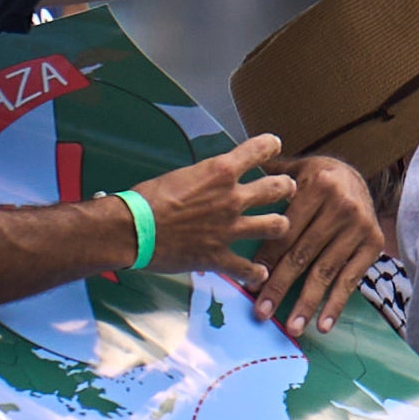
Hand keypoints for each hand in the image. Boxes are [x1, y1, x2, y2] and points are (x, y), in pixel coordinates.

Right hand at [136, 133, 293, 291]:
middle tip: (287, 189)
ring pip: (275, 226)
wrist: (131, 230)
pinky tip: (259, 274)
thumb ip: (204, 179)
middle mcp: (232, 198)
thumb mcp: (180, 176)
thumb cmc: (146, 199)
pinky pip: (247, 268)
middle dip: (286, 187)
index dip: (270, 145)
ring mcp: (230, 229)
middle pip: (278, 189)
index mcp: (221, 171)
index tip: (274, 145)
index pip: (259, 149)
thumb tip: (209, 184)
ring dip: (280, 225)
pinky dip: (255, 273)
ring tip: (280, 226)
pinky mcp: (219, 257)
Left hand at [252, 154, 386, 335]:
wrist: (356, 176)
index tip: (250, 287)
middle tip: (263, 313)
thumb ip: (267, 181)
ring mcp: (360, 226)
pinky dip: (336, 304)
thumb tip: (234, 189)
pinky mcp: (374, 243)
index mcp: (317, 185)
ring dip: (307, 303)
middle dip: (280, 287)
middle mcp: (342, 205)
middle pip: (303, 254)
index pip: (286, 231)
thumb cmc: (314, 179)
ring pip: (326, 271)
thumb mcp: (293, 170)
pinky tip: (323, 325)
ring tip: (292, 327)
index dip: (266, 261)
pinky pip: (351, 279)